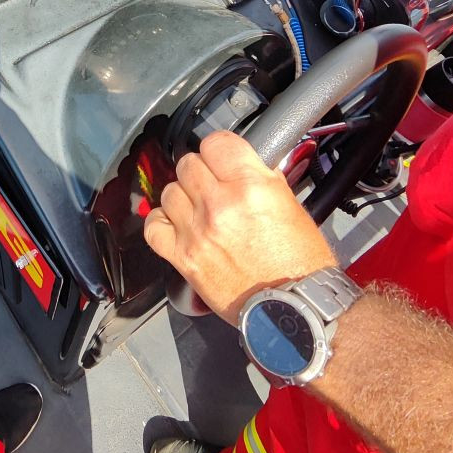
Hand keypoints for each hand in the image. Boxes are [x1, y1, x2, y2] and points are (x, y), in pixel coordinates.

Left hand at [143, 132, 335, 325]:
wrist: (292, 309)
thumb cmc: (299, 263)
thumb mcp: (290, 206)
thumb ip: (262, 179)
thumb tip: (244, 163)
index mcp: (251, 187)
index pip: (216, 142)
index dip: (219, 148)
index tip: (223, 158)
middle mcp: (219, 205)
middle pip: (188, 164)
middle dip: (201, 172)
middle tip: (213, 185)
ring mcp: (197, 231)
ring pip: (169, 191)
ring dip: (183, 196)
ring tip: (198, 208)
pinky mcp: (183, 257)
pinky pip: (153, 226)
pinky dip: (162, 222)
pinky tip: (177, 225)